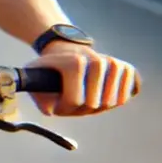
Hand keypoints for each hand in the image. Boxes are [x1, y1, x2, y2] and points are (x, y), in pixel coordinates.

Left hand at [25, 42, 139, 115]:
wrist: (66, 51)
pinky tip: (106, 96)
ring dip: (97, 107)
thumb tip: (51, 110)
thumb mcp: (34, 79)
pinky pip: (128, 93)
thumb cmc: (48, 70)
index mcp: (73, 63)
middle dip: (81, 110)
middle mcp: (96, 61)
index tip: (56, 107)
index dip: (64, 109)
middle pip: (95, 104)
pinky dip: (117, 99)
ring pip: (113, 101)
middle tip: (71, 105)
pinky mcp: (126, 67)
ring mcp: (113, 63)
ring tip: (86, 100)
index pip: (75, 101)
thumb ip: (39, 97)